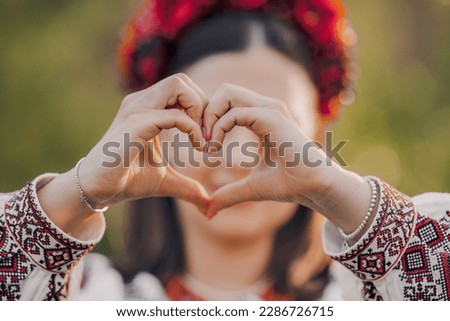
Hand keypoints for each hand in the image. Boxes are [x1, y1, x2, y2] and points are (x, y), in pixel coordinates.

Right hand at [78, 74, 209, 212]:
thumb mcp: (166, 181)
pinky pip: (174, 115)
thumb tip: (207, 204)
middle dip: (202, 104)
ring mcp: (137, 110)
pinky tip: (197, 147)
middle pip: (182, 81)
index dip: (201, 109)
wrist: (98, 189)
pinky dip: (193, 128)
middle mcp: (142, 103)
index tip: (207, 137)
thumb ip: (188, 187)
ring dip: (199, 110)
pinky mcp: (135, 124)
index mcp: (148, 108)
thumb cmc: (128, 180)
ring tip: (203, 139)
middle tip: (207, 134)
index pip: (182, 89)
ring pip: (178, 85)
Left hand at [202, 84, 339, 216]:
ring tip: (207, 145)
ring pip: (227, 92)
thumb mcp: (249, 188)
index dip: (209, 120)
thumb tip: (209, 211)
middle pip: (224, 91)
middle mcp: (265, 108)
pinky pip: (234, 113)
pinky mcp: (271, 117)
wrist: (314, 187)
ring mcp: (269, 110)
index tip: (204, 147)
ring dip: (209, 117)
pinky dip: (218, 128)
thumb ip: (229, 193)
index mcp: (261, 118)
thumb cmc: (289, 184)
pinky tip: (216, 149)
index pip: (227, 103)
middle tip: (201, 141)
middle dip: (206, 112)